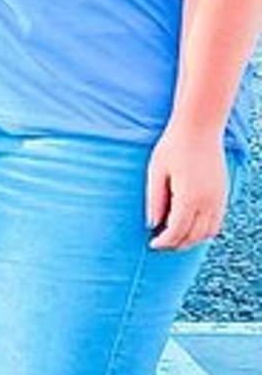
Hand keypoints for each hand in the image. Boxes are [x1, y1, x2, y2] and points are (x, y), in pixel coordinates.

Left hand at [146, 124, 229, 250]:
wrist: (199, 129)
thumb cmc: (173, 147)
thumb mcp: (156, 171)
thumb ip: (154, 199)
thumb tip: (152, 224)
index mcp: (189, 197)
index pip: (177, 231)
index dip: (164, 242)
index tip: (151, 245)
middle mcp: (208, 202)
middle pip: (193, 236)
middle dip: (176, 244)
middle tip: (160, 244)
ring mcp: (219, 199)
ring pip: (208, 233)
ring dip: (191, 240)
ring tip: (173, 238)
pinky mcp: (223, 195)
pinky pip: (217, 223)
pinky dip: (203, 232)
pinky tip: (189, 228)